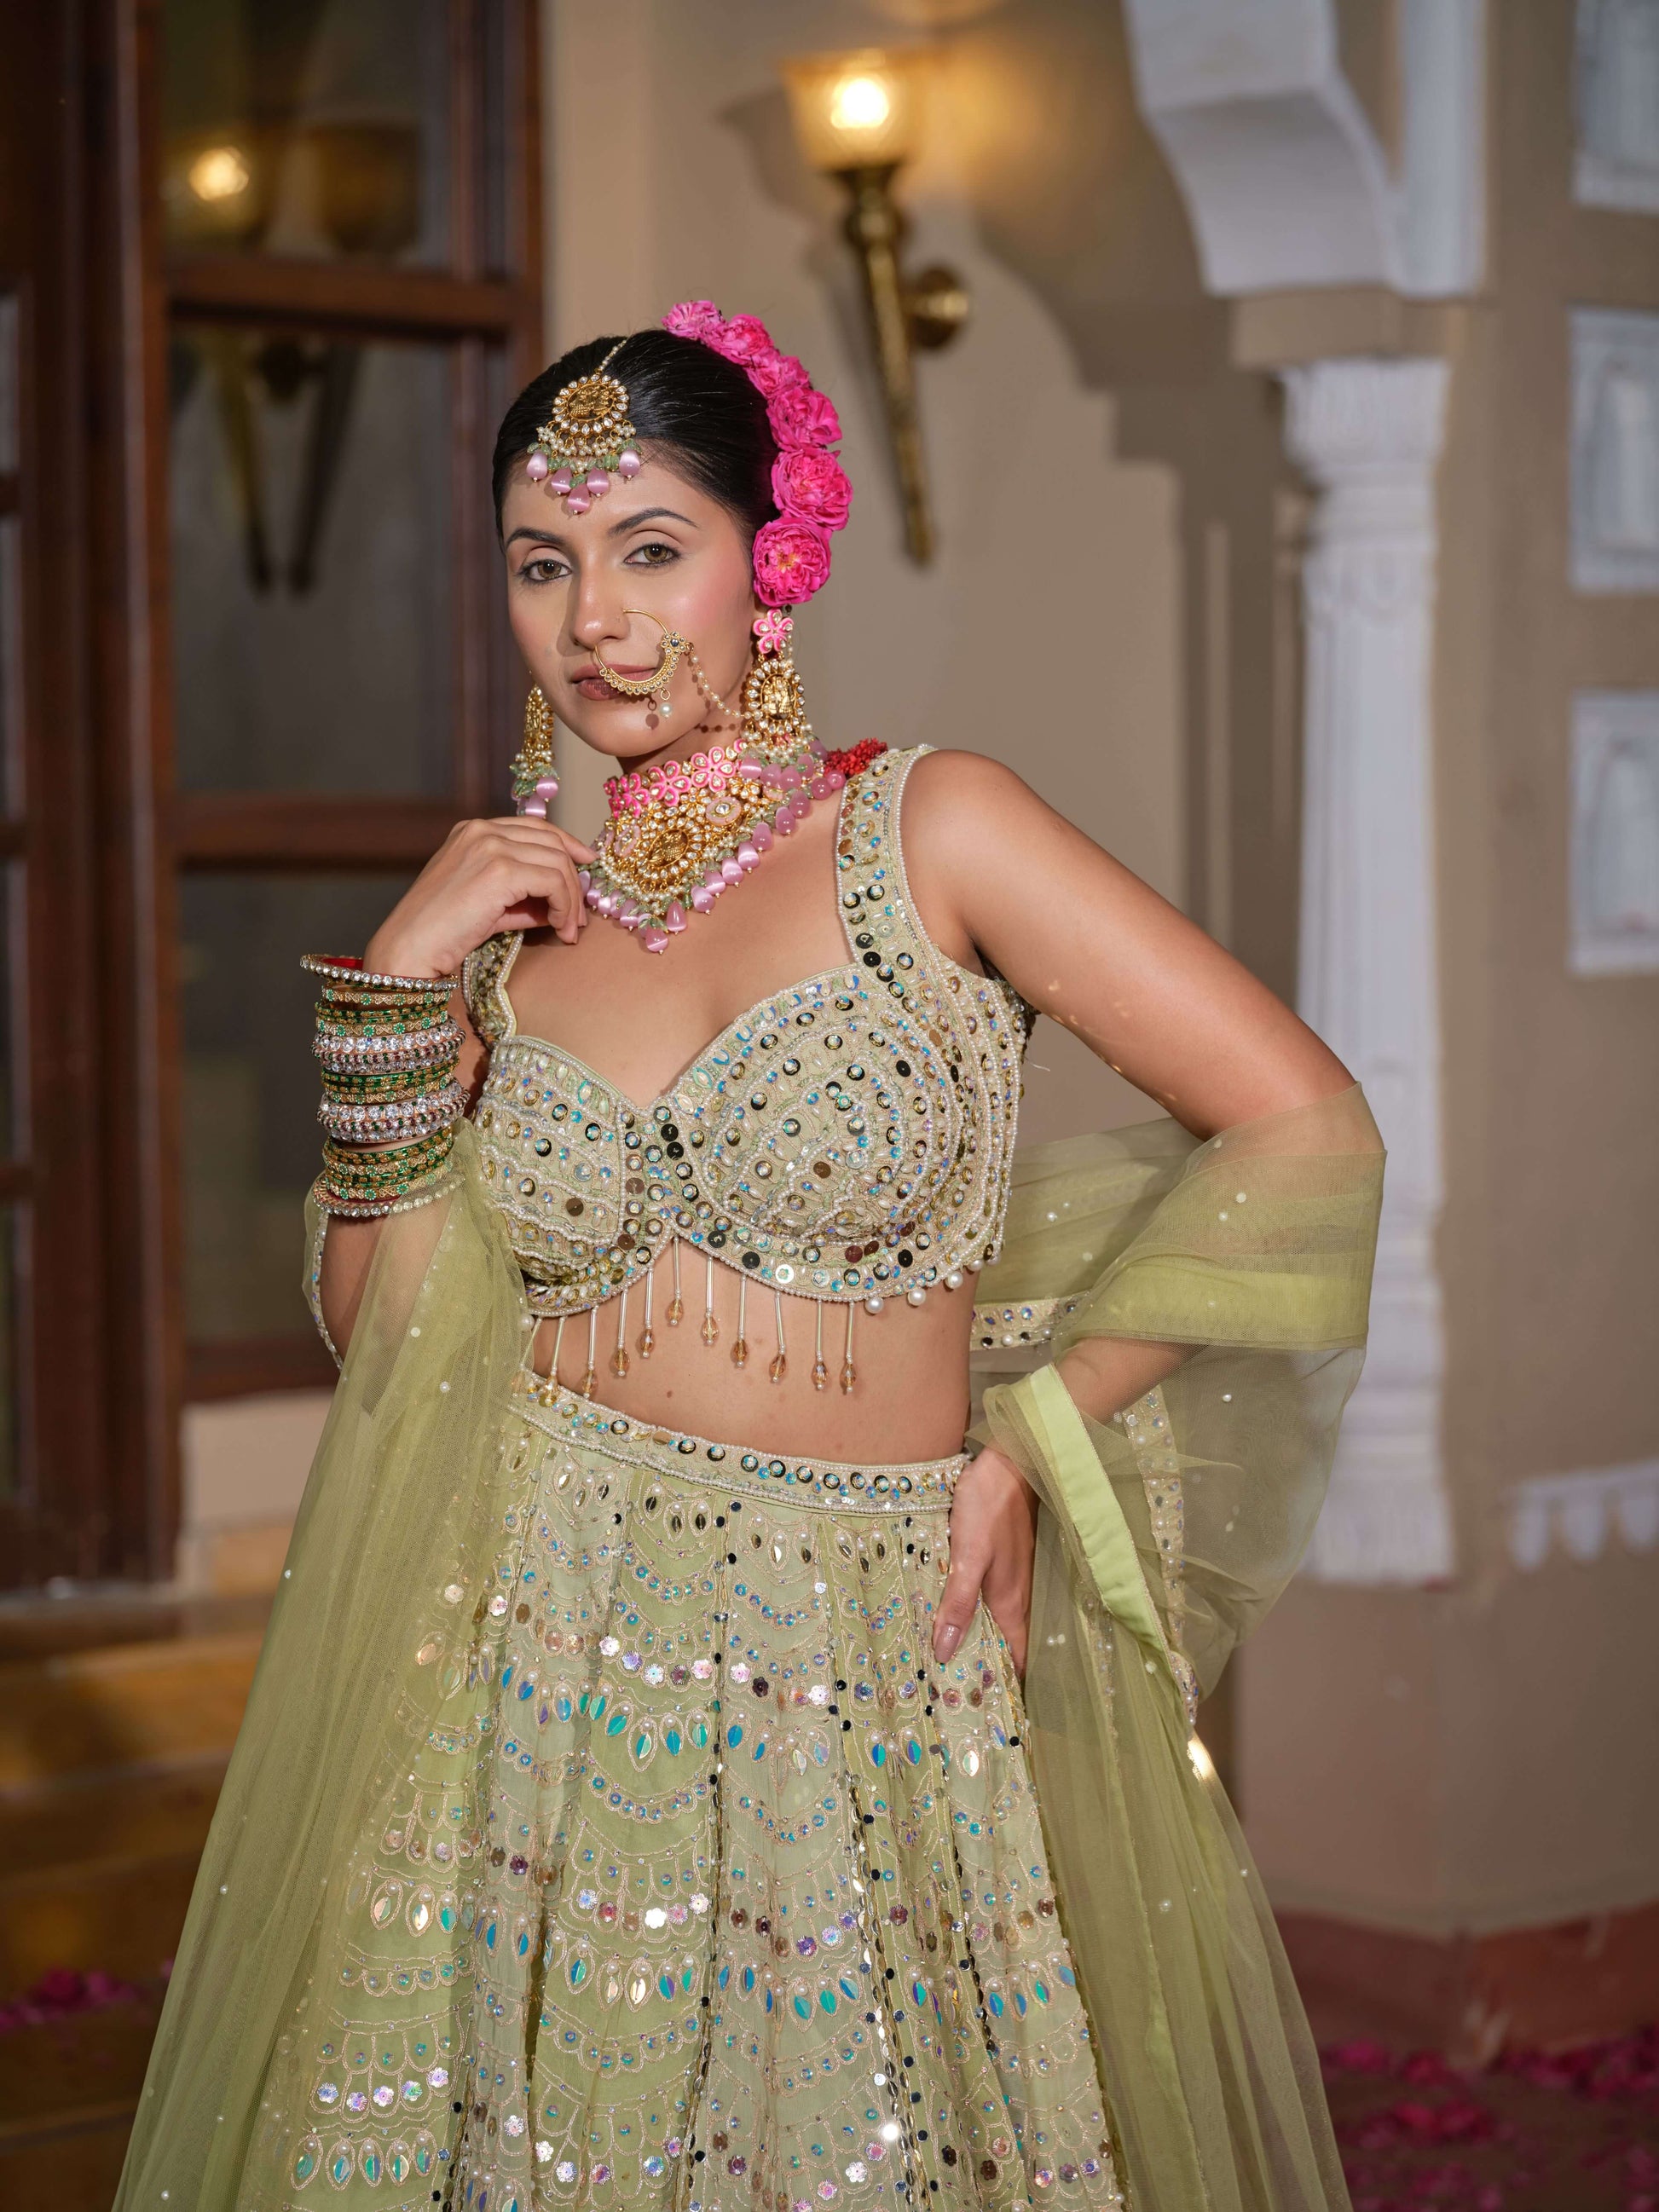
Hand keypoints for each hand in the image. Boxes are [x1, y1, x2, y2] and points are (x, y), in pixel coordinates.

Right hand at [364, 816, 596, 979]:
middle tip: (579, 916)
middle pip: (552, 843)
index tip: (586, 866)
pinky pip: (554, 882)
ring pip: (558, 863)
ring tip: (569, 930)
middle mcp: (482, 830)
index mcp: (473, 830)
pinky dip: (564, 906)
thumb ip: (522, 895)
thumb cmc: (442, 932)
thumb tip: (560, 903)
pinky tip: (560, 929)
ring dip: (571, 900)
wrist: (410, 948)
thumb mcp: (487, 903)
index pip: (535, 827)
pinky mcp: (500, 870)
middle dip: (574, 880)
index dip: (566, 845)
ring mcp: (490, 846)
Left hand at [932, 1445, 1039, 1678]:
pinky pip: (995, 1601)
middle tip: (963, 1696)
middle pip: (1009, 1645)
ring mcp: (1014, 1577)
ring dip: (986, 1644)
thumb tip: (946, 1652)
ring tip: (957, 1666)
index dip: (1005, 1686)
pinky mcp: (1005, 1560)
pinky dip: (982, 1617)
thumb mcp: (968, 1556)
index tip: (987, 1711)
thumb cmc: (989, 1508)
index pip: (1016, 1659)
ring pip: (1002, 1623)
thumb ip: (958, 1602)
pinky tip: (960, 1616)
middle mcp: (1018, 1595)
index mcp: (1011, 1602)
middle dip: (992, 1671)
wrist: (1010, 1463)